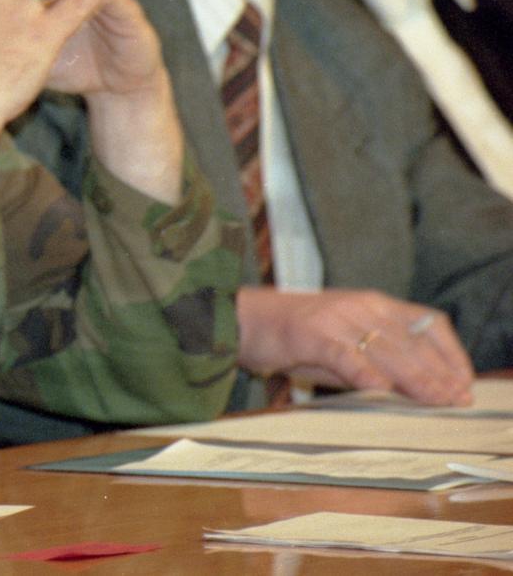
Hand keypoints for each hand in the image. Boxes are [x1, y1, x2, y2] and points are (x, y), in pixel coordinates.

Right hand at [236, 287, 473, 405]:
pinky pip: (345, 355)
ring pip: (387, 349)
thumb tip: (410, 392)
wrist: (240, 319)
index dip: (451, 354)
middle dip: (439, 373)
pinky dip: (366, 374)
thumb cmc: (292, 335)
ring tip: (433, 400)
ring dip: (414, 378)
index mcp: (373, 304)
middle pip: (412, 341)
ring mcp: (336, 318)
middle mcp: (360, 306)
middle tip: (456, 400)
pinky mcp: (311, 333)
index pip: (427, 324)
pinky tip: (381, 391)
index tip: (464, 383)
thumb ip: (374, 362)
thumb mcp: (342, 345)